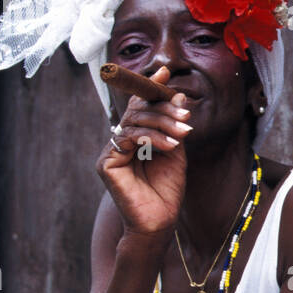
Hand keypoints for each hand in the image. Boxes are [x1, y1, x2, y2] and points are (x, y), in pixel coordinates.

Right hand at [96, 65, 191, 236]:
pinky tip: (169, 145)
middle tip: (186, 115)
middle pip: (138, 110)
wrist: (160, 221)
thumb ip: (173, 124)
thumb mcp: (175, 150)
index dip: (151, 88)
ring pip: (133, 121)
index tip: (165, 71)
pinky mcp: (106, 163)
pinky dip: (151, 137)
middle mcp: (120, 141)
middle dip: (164, 108)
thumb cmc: (167, 189)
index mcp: (135, 137)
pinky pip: (127, 138)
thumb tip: (176, 93)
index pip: (141, 106)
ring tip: (184, 132)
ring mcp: (111, 151)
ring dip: (162, 123)